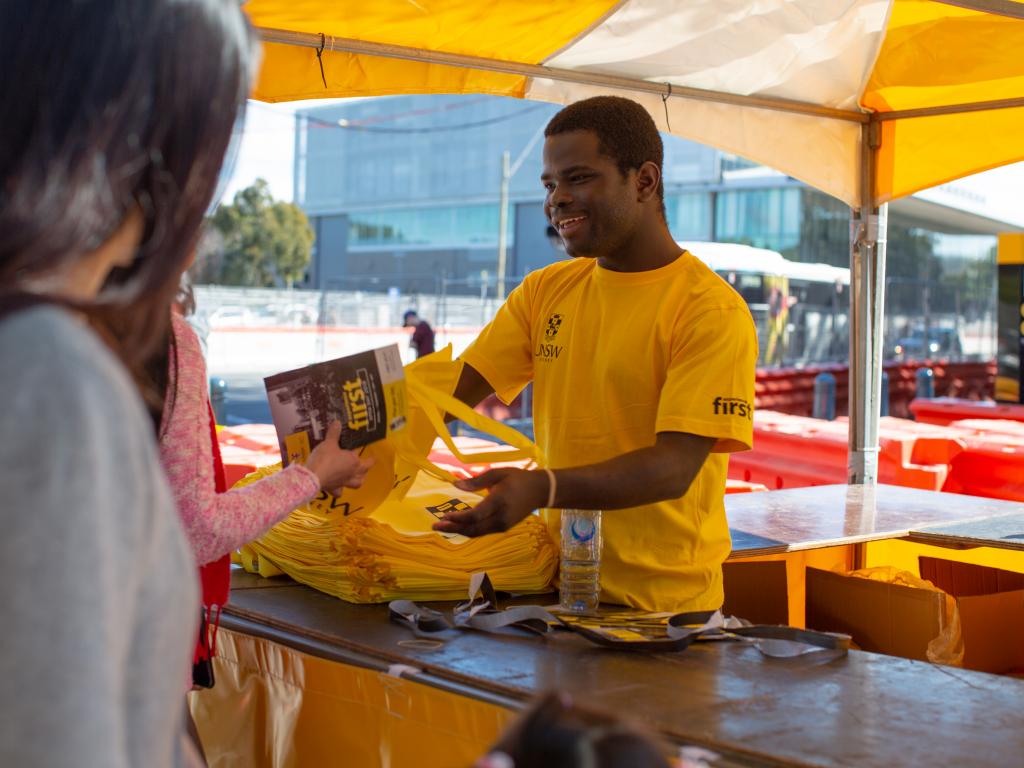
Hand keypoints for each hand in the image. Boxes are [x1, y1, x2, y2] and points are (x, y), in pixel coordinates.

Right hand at [305, 421, 374, 495]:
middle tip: (366, 463)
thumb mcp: (328, 443)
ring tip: (358, 477)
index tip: (367, 450)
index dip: (366, 454)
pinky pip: (339, 492)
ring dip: (359, 480)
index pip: (364, 457)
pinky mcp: (334, 489)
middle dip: (366, 467)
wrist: (312, 477)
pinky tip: (338, 488)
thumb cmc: (324, 458)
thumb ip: (334, 433)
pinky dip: (339, 490)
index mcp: (354, 461)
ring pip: (357, 483)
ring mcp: (344, 483)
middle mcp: (352, 473)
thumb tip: (337, 422)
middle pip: (364, 471)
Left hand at [432, 468, 548, 536]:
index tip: (443, 516)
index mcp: (499, 501)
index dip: (458, 519)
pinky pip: (482, 531)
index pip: (475, 515)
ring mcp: (502, 525)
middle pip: (473, 529)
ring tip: (442, 526)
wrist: (539, 491)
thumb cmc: (517, 478)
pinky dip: (468, 529)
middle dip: (453, 529)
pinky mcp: (503, 528)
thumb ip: (476, 481)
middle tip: (434, 526)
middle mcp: (500, 517)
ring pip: (477, 533)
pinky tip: (458, 525)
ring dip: (459, 531)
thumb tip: (455, 485)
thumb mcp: (498, 473)